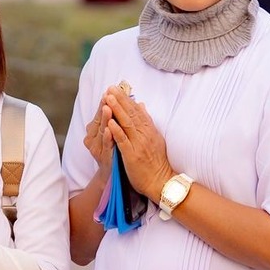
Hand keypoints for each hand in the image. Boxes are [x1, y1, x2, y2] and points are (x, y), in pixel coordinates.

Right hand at [82, 96, 113, 171]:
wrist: (114, 176)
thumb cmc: (115, 151)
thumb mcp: (114, 132)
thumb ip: (115, 117)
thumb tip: (122, 98)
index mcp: (95, 131)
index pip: (100, 113)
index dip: (106, 102)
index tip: (111, 89)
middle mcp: (93, 139)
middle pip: (99, 120)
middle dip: (103, 107)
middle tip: (107, 94)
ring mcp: (98, 149)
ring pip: (101, 132)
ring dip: (104, 119)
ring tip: (107, 108)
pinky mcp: (104, 159)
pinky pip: (106, 146)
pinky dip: (107, 137)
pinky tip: (109, 129)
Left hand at [102, 86, 173, 202]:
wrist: (161, 181)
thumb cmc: (156, 161)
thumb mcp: (155, 138)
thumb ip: (147, 122)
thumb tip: (141, 105)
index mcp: (149, 129)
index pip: (137, 110)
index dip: (126, 99)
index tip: (117, 88)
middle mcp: (145, 134)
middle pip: (131, 113)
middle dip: (120, 99)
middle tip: (110, 88)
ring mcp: (139, 144)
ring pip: (127, 123)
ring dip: (117, 109)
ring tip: (108, 98)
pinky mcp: (133, 155)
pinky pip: (123, 141)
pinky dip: (117, 130)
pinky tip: (110, 122)